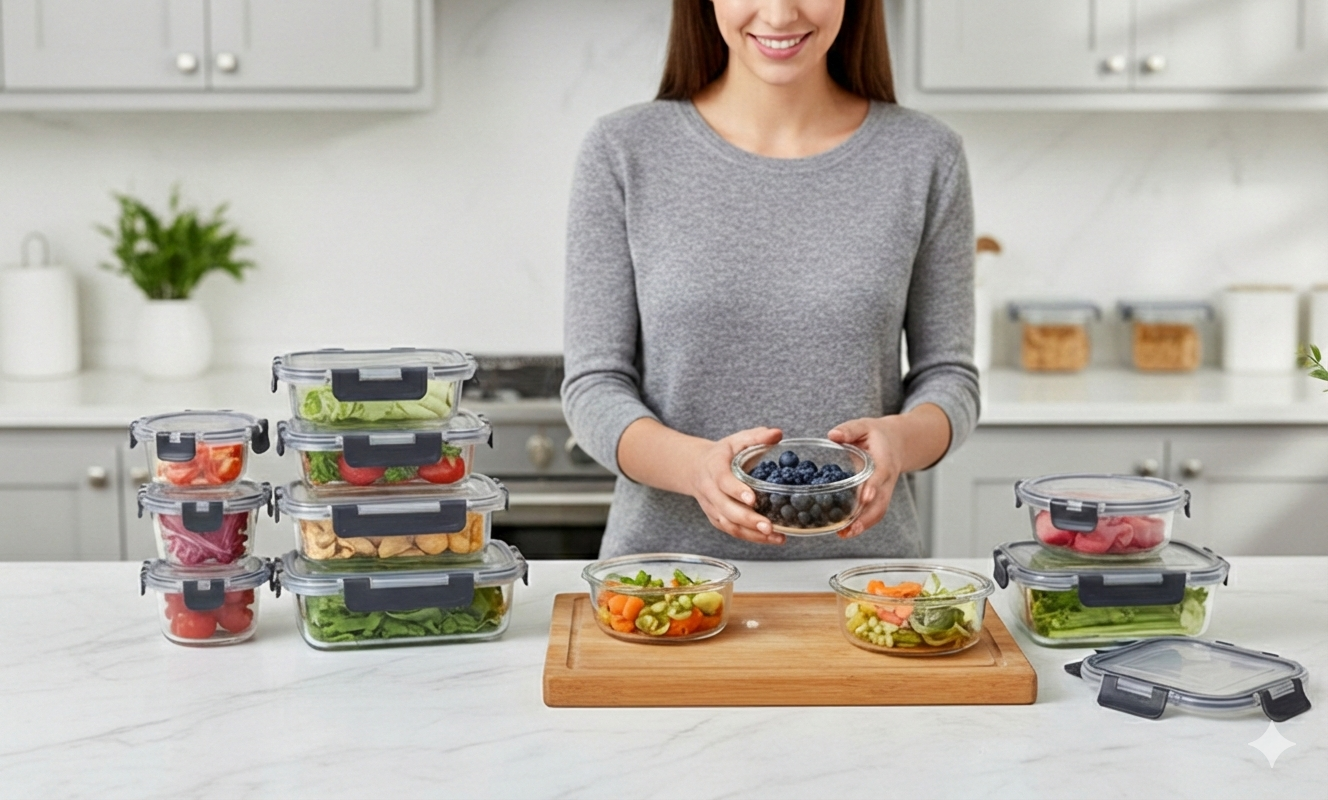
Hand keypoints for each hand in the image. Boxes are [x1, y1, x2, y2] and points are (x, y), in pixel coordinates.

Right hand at [689, 427, 785, 545]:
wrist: (696, 468)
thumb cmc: (722, 454)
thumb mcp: (737, 440)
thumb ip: (757, 437)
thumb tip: (778, 434)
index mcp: (714, 468)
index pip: (723, 481)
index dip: (736, 491)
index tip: (752, 499)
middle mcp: (710, 491)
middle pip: (726, 509)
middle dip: (748, 519)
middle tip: (768, 526)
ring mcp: (712, 507)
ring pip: (729, 524)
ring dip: (751, 533)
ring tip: (774, 535)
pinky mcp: (716, 518)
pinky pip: (732, 531)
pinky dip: (751, 537)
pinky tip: (770, 538)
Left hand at [827, 418, 905, 538]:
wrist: (896, 442)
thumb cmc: (877, 435)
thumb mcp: (864, 425)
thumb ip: (849, 430)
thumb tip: (833, 435)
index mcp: (884, 460)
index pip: (880, 475)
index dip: (874, 486)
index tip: (865, 497)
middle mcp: (887, 479)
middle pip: (881, 501)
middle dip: (867, 517)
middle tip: (850, 528)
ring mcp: (884, 491)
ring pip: (878, 511)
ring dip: (863, 525)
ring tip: (844, 534)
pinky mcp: (878, 497)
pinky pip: (873, 513)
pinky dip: (862, 524)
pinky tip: (846, 531)